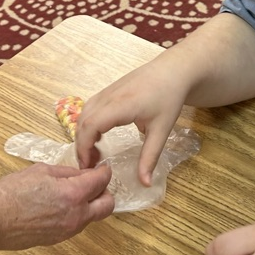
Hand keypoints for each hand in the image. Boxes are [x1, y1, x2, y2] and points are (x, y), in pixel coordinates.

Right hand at [0, 162, 113, 251]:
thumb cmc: (12, 192)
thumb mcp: (42, 171)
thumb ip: (67, 172)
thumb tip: (82, 174)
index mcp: (73, 194)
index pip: (102, 181)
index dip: (104, 170)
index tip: (100, 166)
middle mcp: (76, 216)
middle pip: (107, 205)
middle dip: (104, 191)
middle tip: (93, 181)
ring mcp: (68, 231)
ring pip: (92, 216)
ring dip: (90, 204)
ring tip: (72, 192)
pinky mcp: (58, 239)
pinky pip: (76, 225)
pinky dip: (76, 213)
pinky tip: (60, 204)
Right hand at [75, 61, 186, 184]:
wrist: (173, 70)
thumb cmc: (169, 98)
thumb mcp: (162, 130)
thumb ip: (150, 157)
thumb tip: (145, 184)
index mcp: (121, 105)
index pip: (91, 125)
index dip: (84, 147)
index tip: (88, 166)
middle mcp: (109, 96)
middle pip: (82, 121)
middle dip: (81, 145)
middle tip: (89, 166)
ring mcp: (107, 91)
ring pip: (83, 113)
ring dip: (83, 134)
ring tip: (93, 154)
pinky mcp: (109, 90)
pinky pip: (90, 107)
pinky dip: (88, 124)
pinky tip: (98, 136)